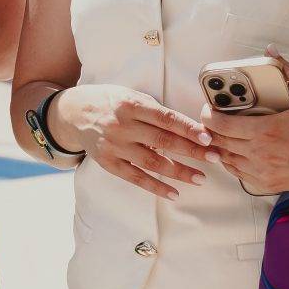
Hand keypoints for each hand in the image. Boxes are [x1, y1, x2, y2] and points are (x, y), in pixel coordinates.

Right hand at [57, 84, 214, 200]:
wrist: (73, 113)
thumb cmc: (109, 101)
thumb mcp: (130, 95)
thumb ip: (155, 110)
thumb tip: (189, 127)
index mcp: (131, 104)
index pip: (167, 118)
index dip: (189, 129)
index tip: (209, 138)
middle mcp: (123, 125)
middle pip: (164, 141)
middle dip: (192, 151)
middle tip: (215, 158)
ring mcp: (114, 146)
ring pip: (153, 163)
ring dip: (179, 172)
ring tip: (200, 178)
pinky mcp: (108, 162)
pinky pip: (136, 178)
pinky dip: (156, 187)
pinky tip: (174, 193)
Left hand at [201, 48, 288, 193]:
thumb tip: (271, 51)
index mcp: (264, 131)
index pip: (220, 125)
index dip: (208, 115)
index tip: (208, 108)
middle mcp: (258, 153)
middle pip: (219, 141)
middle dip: (212, 129)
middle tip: (214, 119)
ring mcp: (261, 171)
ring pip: (226, 159)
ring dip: (221, 146)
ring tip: (225, 134)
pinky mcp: (266, 183)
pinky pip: (238, 173)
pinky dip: (233, 162)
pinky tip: (238, 151)